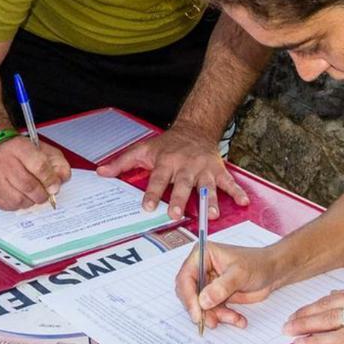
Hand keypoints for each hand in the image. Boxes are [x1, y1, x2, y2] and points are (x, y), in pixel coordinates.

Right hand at [0, 136, 70, 209]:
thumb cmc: (20, 152)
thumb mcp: (43, 150)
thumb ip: (57, 163)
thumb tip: (61, 180)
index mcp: (19, 148)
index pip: (39, 166)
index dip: (50, 180)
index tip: (55, 186)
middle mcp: (4, 162)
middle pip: (28, 186)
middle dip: (42, 194)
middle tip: (45, 194)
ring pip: (19, 200)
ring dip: (30, 201)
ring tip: (32, 194)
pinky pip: (9, 206)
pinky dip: (19, 204)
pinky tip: (20, 195)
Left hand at [97, 128, 247, 219]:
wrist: (194, 129)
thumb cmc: (166, 144)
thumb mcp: (142, 149)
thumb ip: (121, 163)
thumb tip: (100, 172)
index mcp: (166, 162)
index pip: (158, 179)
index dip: (153, 193)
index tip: (148, 207)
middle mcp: (185, 166)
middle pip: (183, 184)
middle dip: (181, 199)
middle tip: (178, 214)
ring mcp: (203, 168)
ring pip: (207, 186)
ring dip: (211, 200)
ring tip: (213, 215)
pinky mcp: (217, 170)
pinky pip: (229, 182)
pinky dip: (237, 192)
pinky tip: (244, 202)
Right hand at [175, 242, 280, 330]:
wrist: (272, 272)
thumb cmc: (257, 263)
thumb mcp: (239, 274)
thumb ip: (221, 287)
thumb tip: (203, 301)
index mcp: (202, 255)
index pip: (186, 277)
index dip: (188, 296)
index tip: (197, 312)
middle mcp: (202, 269)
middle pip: (190, 293)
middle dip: (201, 309)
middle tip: (212, 321)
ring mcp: (208, 283)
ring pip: (202, 305)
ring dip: (216, 315)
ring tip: (233, 318)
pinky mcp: (216, 295)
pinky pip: (214, 311)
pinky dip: (225, 317)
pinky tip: (238, 318)